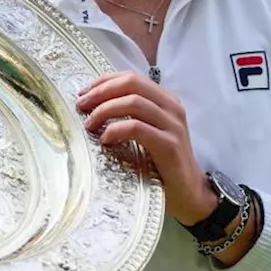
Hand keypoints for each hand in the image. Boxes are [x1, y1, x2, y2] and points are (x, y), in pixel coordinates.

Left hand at [76, 71, 217, 225]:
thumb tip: (93, 105)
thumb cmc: (162, 164)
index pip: (131, 77)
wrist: (189, 193)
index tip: (83, 93)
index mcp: (166, 100)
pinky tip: (105, 140)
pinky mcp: (170, 145)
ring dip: (104, 110)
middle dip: (101, 91)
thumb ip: (131, 116)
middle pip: (131, 84)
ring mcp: (173, 125)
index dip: (104, 81)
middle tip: (81, 106)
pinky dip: (116, 130)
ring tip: (89, 124)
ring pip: (133, 102)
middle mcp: (172, 107)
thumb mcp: (148, 133)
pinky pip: (137, 128)